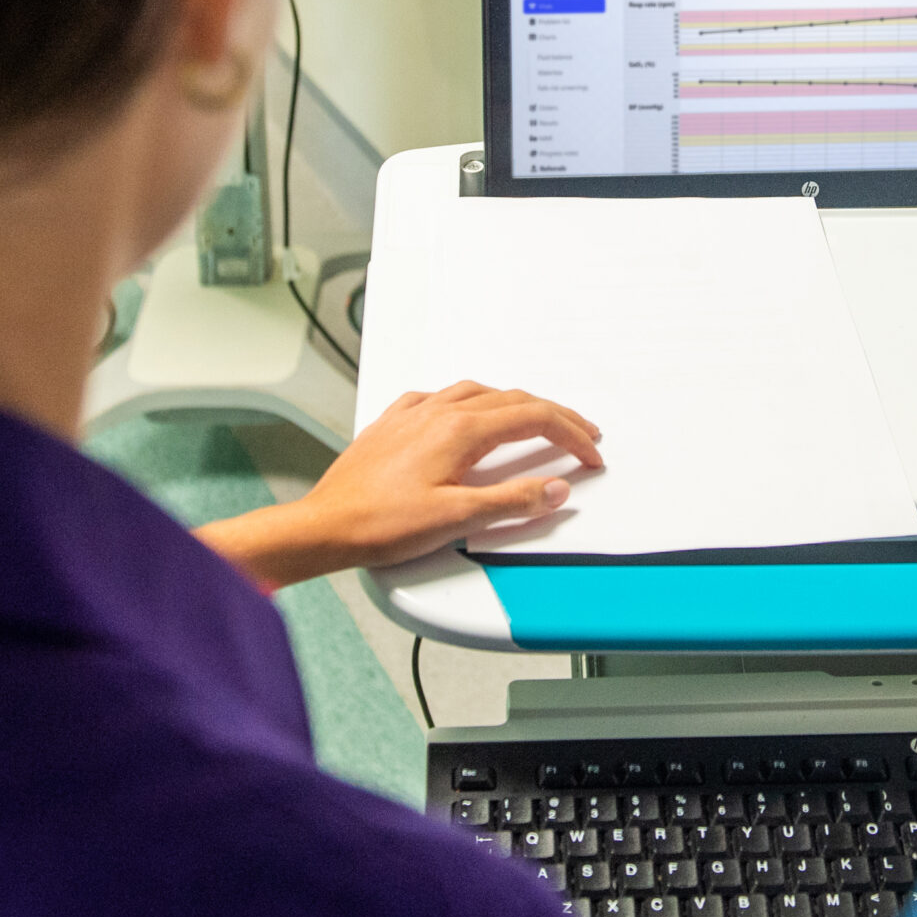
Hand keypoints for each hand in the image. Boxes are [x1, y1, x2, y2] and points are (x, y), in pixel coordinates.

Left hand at [195, 382, 602, 589]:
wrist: (325, 525)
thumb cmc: (380, 524)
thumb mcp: (456, 520)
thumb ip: (512, 502)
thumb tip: (555, 488)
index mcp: (460, 431)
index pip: (534, 418)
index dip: (571, 434)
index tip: (590, 454)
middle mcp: (438, 412)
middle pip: (513, 400)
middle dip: (554, 416)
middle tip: (580, 435)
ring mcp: (413, 414)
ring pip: (478, 392)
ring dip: (514, 403)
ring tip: (533, 419)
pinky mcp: (392, 424)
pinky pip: (438, 397)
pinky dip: (467, 401)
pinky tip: (463, 413)